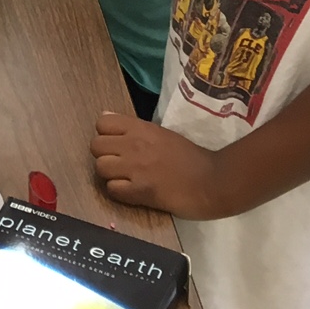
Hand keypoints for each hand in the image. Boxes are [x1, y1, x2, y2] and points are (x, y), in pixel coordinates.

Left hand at [91, 111, 227, 217]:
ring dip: (110, 175)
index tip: (116, 145)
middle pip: (95, 146)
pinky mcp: (141, 191)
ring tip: (125, 179)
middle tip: (120, 164)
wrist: (214, 181)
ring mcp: (136, 168)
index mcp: (141, 128)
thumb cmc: (191, 157)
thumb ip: (133, 127)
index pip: (102, 124)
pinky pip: (112, 190)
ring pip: (100, 168)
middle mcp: (134, 145)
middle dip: (105, 155)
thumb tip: (105, 116)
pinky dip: (119, 192)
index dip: (105, 135)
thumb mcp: (161, 133)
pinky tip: (132, 192)